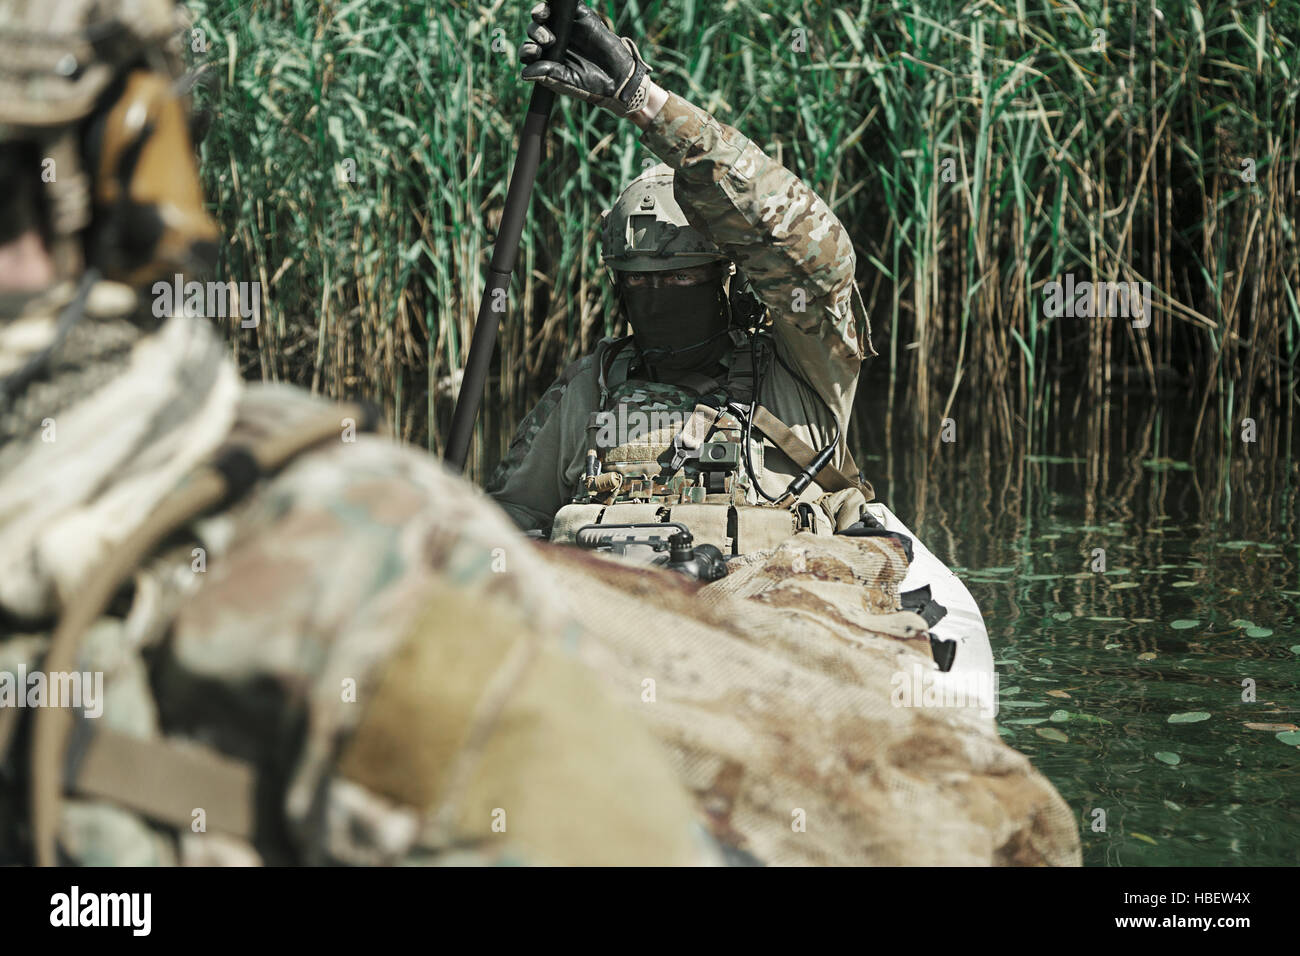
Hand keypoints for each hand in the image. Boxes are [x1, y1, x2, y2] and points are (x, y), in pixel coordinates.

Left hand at [519, 2, 654, 117]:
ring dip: (539, 13)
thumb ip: (547, 75)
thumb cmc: (592, 84)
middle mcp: (553, 42)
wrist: (618, 75)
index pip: (529, 51)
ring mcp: (565, 28)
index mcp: (546, 59)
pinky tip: (554, 5)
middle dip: (535, 32)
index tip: (536, 51)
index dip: (528, 49)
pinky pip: (565, 6)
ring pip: (545, 15)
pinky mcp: (579, 16)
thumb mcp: (568, 81)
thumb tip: (524, 73)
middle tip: (548, 39)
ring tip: (544, 17)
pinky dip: (558, 2)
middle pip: (534, 31)